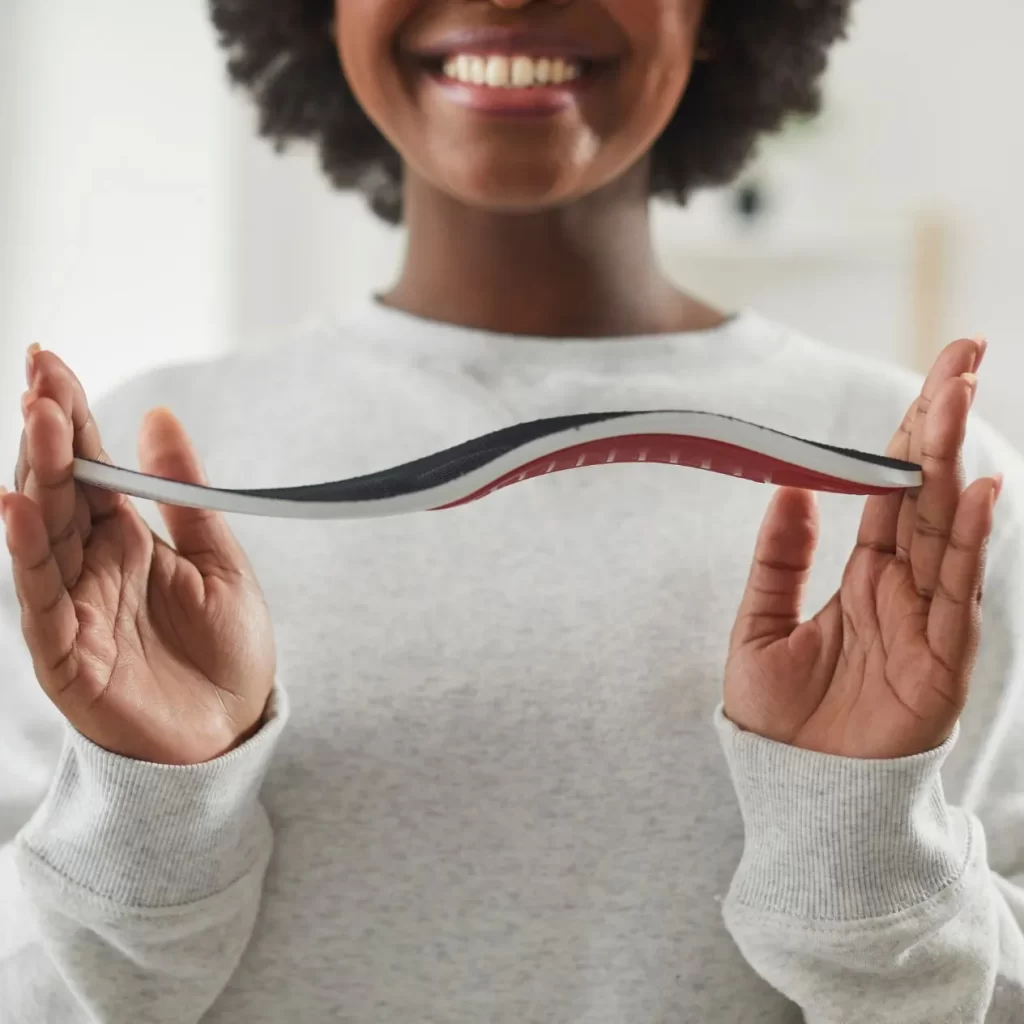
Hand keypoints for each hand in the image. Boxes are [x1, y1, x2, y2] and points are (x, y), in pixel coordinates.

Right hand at [0, 347, 274, 764]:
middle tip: (41, 372)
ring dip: (38, 473)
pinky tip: (18, 506)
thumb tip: (159, 416)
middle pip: (59, 488)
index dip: (72, 415)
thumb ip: (185, 495)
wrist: (233, 733)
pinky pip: (39, 598)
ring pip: (43, 531)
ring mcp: (73, 607)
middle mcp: (90, 566)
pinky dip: (26, 552)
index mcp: (125, 540)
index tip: (52, 362)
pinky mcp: (67, 654)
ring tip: (38, 417)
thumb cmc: (227, 653)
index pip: (89, 466)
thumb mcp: (219, 561)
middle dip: (49, 430)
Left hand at [724, 337, 999, 758]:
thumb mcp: (759, 626)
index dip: (909, 434)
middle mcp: (903, 589)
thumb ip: (778, 560)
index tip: (930, 377)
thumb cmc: (777, 720)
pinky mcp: (943, 661)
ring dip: (954, 459)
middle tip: (963, 353)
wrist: (795, 796)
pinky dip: (974, 540)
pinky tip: (981, 490)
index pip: (893, 490)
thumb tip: (789, 488)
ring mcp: (928, 621)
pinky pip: (960, 592)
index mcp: (863, 576)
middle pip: (930, 491)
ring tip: (961, 394)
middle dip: (944, 422)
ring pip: (948, 525)